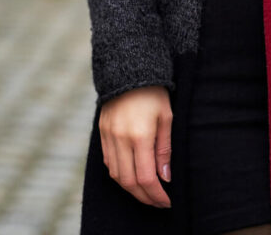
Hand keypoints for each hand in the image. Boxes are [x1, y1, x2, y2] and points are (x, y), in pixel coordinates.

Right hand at [99, 86, 172, 207]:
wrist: (129, 68)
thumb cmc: (154, 92)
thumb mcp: (166, 117)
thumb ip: (164, 149)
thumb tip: (165, 177)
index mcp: (139, 136)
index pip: (145, 178)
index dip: (156, 194)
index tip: (167, 200)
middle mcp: (120, 139)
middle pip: (129, 182)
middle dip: (144, 197)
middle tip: (158, 201)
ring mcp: (109, 136)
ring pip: (116, 175)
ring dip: (131, 189)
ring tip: (146, 192)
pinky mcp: (102, 133)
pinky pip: (108, 162)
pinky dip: (119, 175)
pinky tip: (131, 176)